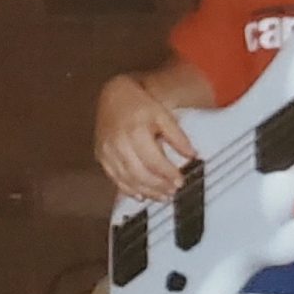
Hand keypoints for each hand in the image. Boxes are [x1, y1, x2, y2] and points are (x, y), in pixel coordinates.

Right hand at [95, 73, 195, 201]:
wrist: (113, 96)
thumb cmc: (139, 105)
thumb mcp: (162, 115)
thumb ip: (177, 136)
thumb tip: (192, 155)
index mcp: (135, 131)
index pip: (153, 160)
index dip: (168, 174)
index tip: (180, 181)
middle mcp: (118, 143)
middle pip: (139, 173)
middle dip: (157, 186)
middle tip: (172, 192)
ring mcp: (107, 151)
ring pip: (127, 179)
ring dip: (145, 191)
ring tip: (162, 197)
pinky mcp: (101, 156)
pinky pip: (114, 178)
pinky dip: (128, 190)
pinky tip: (141, 195)